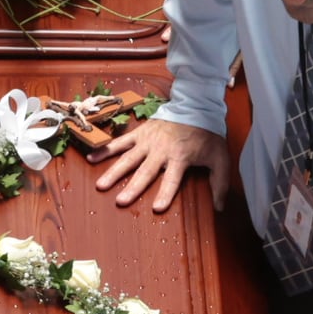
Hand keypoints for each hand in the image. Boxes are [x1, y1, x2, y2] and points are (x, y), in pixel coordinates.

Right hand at [94, 116, 228, 213]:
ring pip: (128, 159)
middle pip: (145, 172)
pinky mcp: (140, 133)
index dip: (165, 193)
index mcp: (180, 157)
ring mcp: (148, 141)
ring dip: (114, 172)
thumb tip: (220, 208)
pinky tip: (91, 159)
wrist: (196, 105)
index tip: (157, 208)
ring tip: (101, 186)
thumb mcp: (220, 158)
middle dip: (133, 187)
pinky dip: (106, 149)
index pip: (172, 179)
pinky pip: (120, 142)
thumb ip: (220, 183)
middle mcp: (161, 150)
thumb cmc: (208, 135)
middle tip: (120, 201)